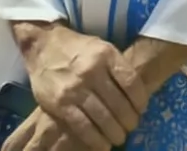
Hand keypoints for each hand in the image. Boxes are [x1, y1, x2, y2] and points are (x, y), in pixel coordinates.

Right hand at [14, 22, 149, 150]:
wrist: (44, 45)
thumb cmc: (77, 48)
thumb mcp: (101, 47)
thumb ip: (116, 66)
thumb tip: (134, 93)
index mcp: (106, 54)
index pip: (131, 82)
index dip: (140, 100)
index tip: (142, 110)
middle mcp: (93, 71)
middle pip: (118, 103)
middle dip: (129, 120)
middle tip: (132, 127)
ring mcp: (76, 88)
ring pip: (102, 118)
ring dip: (114, 132)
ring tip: (120, 138)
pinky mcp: (60, 104)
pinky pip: (82, 126)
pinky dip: (95, 140)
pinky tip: (103, 145)